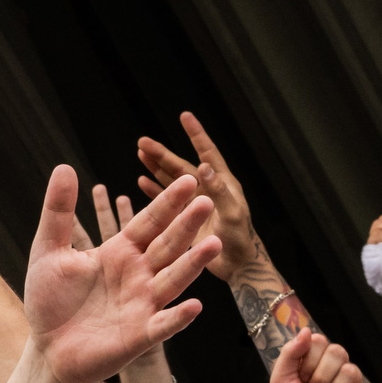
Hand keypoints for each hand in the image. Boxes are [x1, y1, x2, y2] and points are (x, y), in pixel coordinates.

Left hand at [23, 167, 215, 382]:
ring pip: (173, 279)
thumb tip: (65, 167)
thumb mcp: (49, 250)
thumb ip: (58, 211)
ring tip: (214, 244)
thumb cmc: (50, 301)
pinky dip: (179, 317)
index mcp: (119, 252)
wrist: (48, 350)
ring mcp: (143, 304)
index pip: (149, 222)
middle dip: (187, 224)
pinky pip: (164, 324)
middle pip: (168, 245)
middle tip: (208, 200)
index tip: (189, 180)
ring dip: (193, 263)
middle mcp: (138, 275)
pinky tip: (194, 305)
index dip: (168, 202)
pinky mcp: (141, 335)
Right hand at [138, 111, 259, 278]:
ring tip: (140, 153)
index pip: (207, 153)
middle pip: (181, 166)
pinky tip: (141, 181)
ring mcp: (196, 203)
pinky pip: (168, 200)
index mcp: (223, 184)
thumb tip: (203, 165)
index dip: (196, 135)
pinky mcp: (188, 217)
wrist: (239, 265)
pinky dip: (155, 190)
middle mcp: (208, 190)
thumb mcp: (232, 215)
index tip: (184, 116)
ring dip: (156, 167)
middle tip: (141, 141)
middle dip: (163, 153)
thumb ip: (220, 191)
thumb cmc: (241, 240)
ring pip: (172, 180)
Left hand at [269, 331, 374, 382]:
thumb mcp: (280, 379)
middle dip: (319, 376)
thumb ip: (290, 353)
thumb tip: (306, 331)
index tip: (300, 379)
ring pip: (350, 372)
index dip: (308, 361)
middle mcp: (338, 368)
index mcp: (318, 360)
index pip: (320, 341)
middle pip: (338, 351)